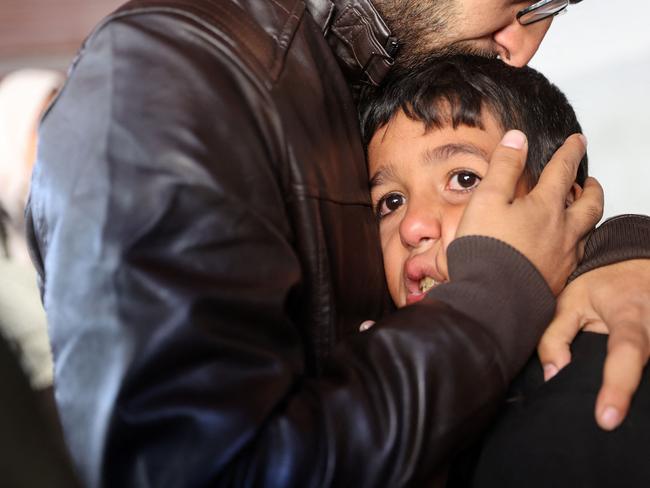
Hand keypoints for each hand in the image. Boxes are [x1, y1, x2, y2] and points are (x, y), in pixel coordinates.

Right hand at [456, 130, 603, 294]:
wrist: (492, 299)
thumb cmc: (487, 250)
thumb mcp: (486, 199)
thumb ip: (503, 167)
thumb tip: (517, 139)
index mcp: (545, 206)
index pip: (563, 170)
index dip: (570, 152)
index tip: (577, 141)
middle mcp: (562, 231)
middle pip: (589, 204)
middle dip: (591, 188)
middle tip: (588, 182)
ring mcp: (563, 257)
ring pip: (588, 232)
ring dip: (588, 217)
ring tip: (580, 212)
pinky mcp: (557, 280)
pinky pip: (577, 256)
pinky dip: (577, 244)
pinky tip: (566, 248)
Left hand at [538, 259, 649, 429]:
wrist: (636, 266)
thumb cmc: (598, 286)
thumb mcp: (569, 301)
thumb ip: (555, 336)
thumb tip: (553, 376)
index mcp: (630, 314)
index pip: (627, 351)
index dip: (618, 386)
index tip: (606, 419)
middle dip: (634, 398)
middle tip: (608, 428)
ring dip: (643, 397)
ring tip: (619, 420)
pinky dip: (645, 387)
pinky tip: (631, 406)